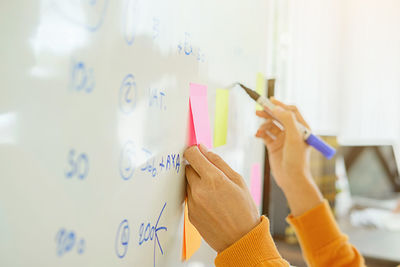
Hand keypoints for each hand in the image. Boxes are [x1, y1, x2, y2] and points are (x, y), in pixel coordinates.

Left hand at [184, 144, 259, 251]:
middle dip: (197, 167)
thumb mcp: (238, 180)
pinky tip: (211, 203)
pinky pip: (189, 197)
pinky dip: (197, 195)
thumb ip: (218, 161)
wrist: (241, 240)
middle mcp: (199, 190)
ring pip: (188, 183)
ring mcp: (193, 203)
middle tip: (212, 175)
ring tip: (214, 192)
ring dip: (196, 182)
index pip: (192, 155)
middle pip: (187, 168)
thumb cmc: (244, 210)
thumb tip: (203, 148)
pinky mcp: (190, 213)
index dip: (194, 151)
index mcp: (213, 179)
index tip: (197, 151)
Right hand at [255, 98, 322, 215]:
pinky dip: (260, 133)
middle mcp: (292, 132)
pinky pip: (265, 135)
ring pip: (270, 125)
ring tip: (260, 130)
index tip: (270, 101)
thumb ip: (287, 119)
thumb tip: (276, 107)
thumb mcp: (294, 136)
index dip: (281, 105)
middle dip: (269, 113)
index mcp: (302, 128)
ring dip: (264, 125)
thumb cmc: (297, 159)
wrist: (291, 179)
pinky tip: (257, 135)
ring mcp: (282, 139)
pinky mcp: (274, 146)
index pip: (291, 111)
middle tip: (258, 110)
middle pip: (279, 117)